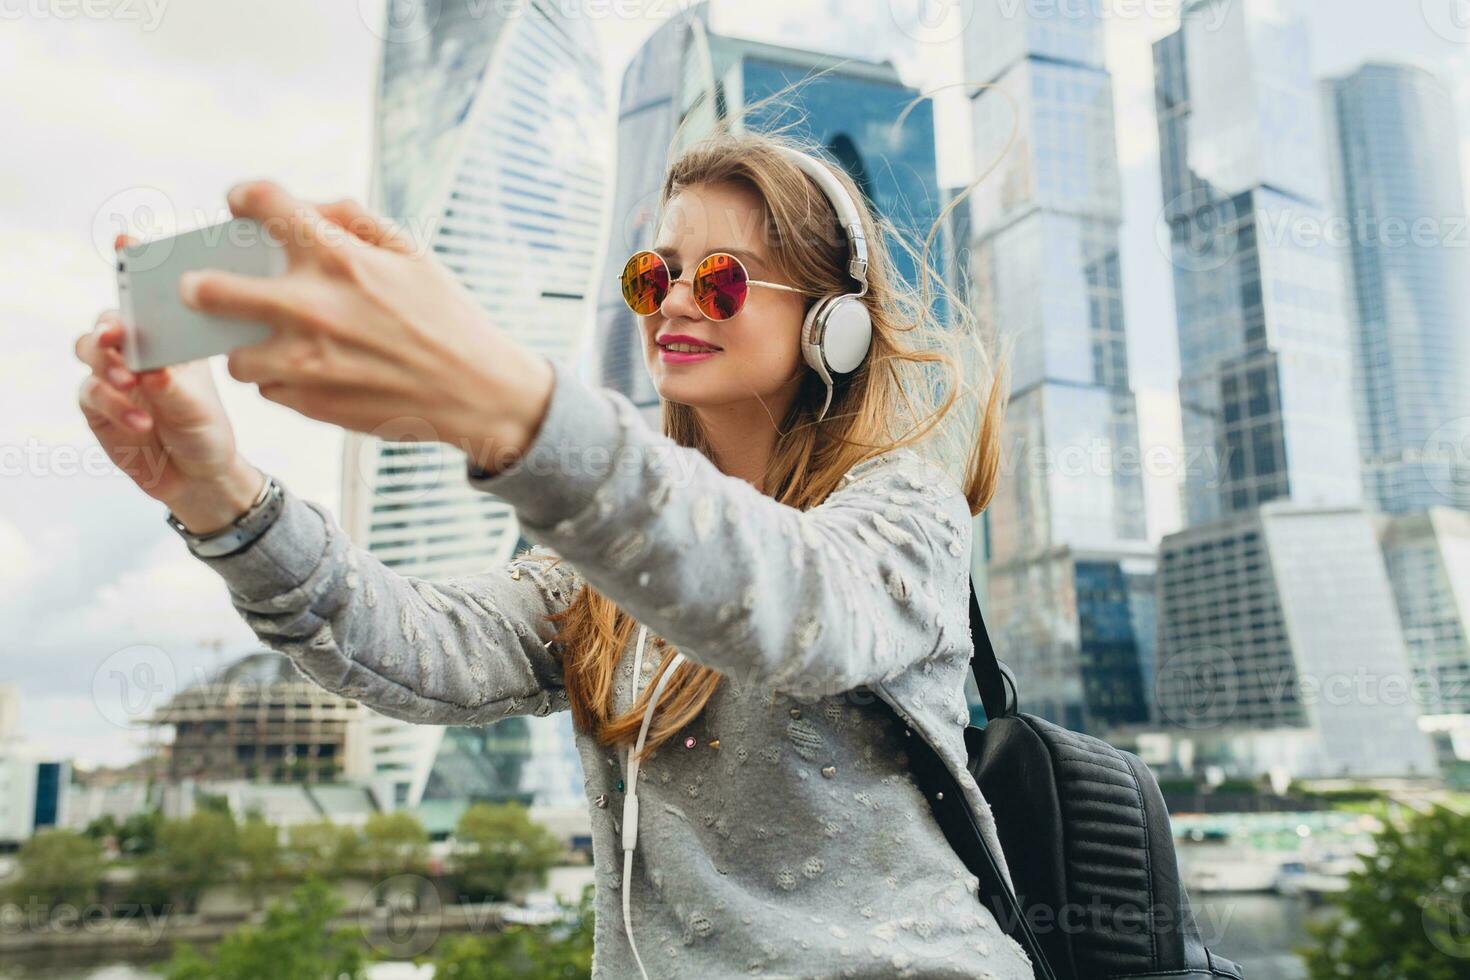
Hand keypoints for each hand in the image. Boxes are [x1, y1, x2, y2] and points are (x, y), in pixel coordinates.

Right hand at [75, 235, 262, 533]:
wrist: (197, 474)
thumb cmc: (204, 428)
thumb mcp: (200, 404)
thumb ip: (174, 385)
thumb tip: (153, 369)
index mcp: (166, 337)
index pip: (144, 296)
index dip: (130, 265)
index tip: (128, 241)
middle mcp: (135, 351)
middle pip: (106, 320)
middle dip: (109, 324)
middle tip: (118, 335)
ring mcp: (112, 377)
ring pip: (89, 352)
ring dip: (108, 364)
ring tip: (133, 382)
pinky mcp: (97, 407)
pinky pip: (92, 394)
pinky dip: (115, 405)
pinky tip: (142, 421)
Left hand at [182, 183, 554, 471]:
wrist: (479, 392)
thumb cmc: (448, 317)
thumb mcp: (413, 252)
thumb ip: (352, 219)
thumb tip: (304, 209)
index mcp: (339, 259)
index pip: (262, 203)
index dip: (245, 197)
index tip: (243, 206)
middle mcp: (312, 308)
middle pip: (211, 289)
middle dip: (199, 284)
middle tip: (199, 286)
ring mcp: (306, 362)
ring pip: (235, 356)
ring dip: (247, 346)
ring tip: (273, 344)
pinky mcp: (312, 403)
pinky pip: (270, 389)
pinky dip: (282, 379)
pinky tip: (312, 373)